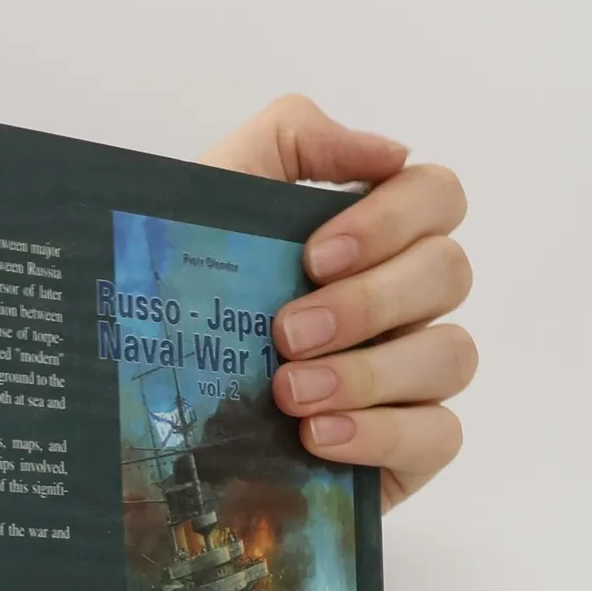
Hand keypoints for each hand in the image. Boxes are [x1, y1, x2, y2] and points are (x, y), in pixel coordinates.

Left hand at [199, 97, 474, 509]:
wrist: (140, 411)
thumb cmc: (180, 297)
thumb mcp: (211, 197)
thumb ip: (291, 140)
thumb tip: (390, 151)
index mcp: (373, 239)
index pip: (437, 198)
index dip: (392, 219)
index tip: (313, 256)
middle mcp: (405, 303)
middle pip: (449, 274)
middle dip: (366, 303)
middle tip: (285, 335)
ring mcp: (412, 377)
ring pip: (451, 356)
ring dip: (370, 372)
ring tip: (290, 394)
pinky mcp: (405, 450)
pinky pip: (439, 436)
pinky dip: (381, 434)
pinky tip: (318, 437)